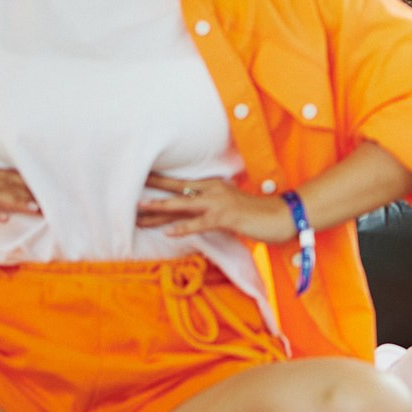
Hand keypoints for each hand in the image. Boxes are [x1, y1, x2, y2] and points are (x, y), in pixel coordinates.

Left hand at [138, 174, 293, 242]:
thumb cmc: (257, 214)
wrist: (283, 216)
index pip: (181, 184)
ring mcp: (220, 203)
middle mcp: (214, 191)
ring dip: (161, 207)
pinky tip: (169, 232)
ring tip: (140, 209)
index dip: (159, 182)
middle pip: (177, 189)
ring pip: (184, 205)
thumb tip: (191, 214)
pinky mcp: (227, 218)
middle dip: (152, 189)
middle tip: (128, 189)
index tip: (138, 179)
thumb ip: (212, 207)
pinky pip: (201, 223)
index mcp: (214, 187)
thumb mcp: (231, 206)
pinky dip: (184, 227)